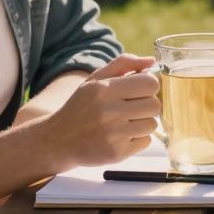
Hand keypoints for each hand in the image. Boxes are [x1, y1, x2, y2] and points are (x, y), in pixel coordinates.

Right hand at [41, 54, 160, 169]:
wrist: (58, 140)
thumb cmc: (82, 106)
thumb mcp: (96, 79)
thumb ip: (123, 64)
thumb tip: (151, 60)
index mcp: (104, 89)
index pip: (150, 83)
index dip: (149, 86)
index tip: (139, 91)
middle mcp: (109, 111)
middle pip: (155, 105)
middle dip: (147, 105)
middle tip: (131, 108)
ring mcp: (113, 134)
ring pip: (152, 124)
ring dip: (142, 123)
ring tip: (124, 122)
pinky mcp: (116, 153)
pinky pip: (146, 142)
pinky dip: (137, 139)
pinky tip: (121, 136)